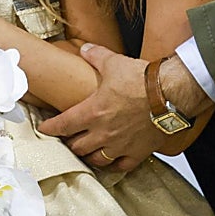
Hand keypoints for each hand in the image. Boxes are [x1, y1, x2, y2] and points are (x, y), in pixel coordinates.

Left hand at [35, 43, 165, 170]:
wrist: (169, 94)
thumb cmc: (142, 80)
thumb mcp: (113, 62)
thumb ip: (95, 56)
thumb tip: (85, 49)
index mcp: (92, 112)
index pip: (63, 125)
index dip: (50, 128)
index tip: (44, 129)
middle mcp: (103, 133)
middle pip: (77, 146)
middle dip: (69, 142)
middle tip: (68, 137)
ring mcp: (120, 145)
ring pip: (96, 160)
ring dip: (88, 156)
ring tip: (86, 151)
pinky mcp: (137, 152)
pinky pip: (121, 166)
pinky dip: (114, 165)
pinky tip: (112, 161)